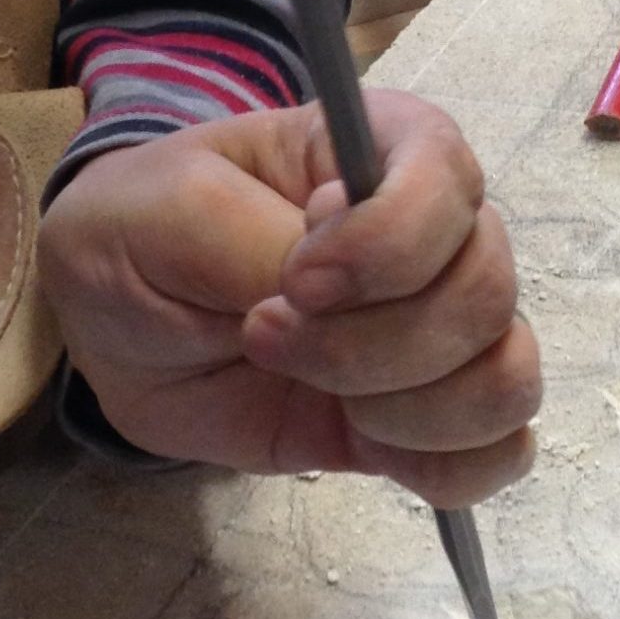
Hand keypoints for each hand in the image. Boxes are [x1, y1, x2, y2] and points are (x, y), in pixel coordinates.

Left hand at [37, 93, 541, 509]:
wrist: (113, 322)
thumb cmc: (145, 228)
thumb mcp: (171, 211)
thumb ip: (256, 240)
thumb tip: (336, 300)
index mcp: (383, 151)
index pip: (448, 178)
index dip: (389, 243)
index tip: (295, 280)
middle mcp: (434, 233)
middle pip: (485, 293)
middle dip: (375, 343)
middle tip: (262, 336)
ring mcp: (437, 329)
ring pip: (506, 378)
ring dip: (408, 410)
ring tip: (310, 392)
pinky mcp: (422, 414)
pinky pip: (498, 450)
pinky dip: (449, 467)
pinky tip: (365, 444)